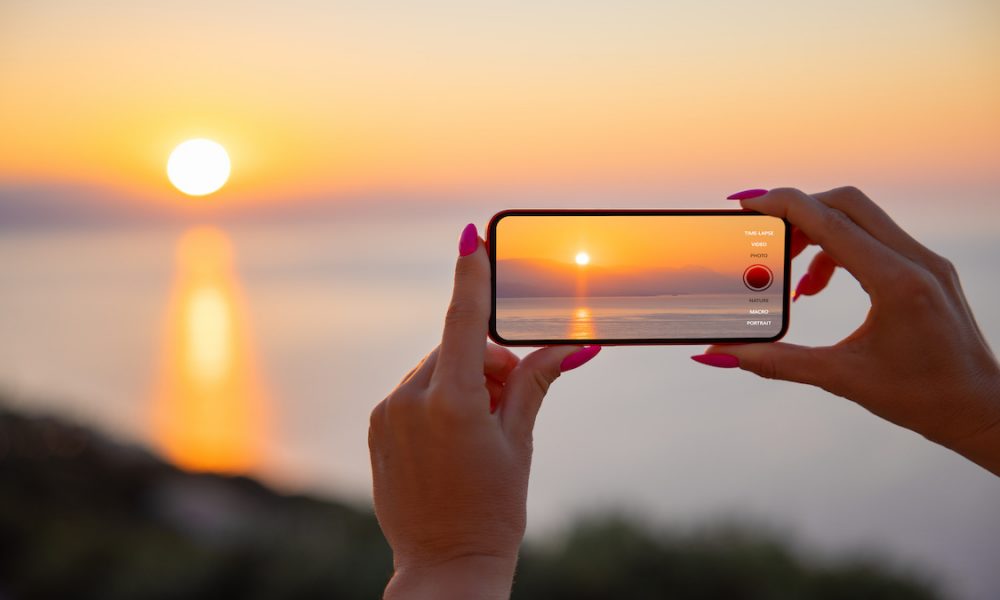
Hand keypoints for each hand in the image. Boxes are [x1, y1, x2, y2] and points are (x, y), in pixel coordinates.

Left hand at [369, 223, 599, 598]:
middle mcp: (410, 401)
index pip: (464, 322)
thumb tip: (575, 345)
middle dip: (487, 365)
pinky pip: (413, 393)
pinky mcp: (377, 428)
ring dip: (462, 384)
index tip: (470, 237)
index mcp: (450, 402)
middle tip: (506, 405)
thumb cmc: (493, 509)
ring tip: (480, 433)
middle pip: (456, 350)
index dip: (471, 276)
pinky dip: (437, 400)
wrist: (446, 566)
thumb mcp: (520, 442)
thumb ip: (536, 382)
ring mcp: (387, 414)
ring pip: (435, 371)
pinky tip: (452, 442)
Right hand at [696, 187, 999, 474]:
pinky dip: (839, 248)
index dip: (782, 205)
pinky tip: (821, 286)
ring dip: (818, 233)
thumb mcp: (840, 379)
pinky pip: (876, 237)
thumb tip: (718, 355)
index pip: (830, 221)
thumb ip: (775, 362)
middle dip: (798, 213)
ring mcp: (926, 261)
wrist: (981, 410)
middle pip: (846, 203)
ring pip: (861, 217)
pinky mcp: (927, 269)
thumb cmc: (921, 399)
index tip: (745, 203)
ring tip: (795, 280)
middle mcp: (916, 261)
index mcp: (896, 282)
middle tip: (764, 240)